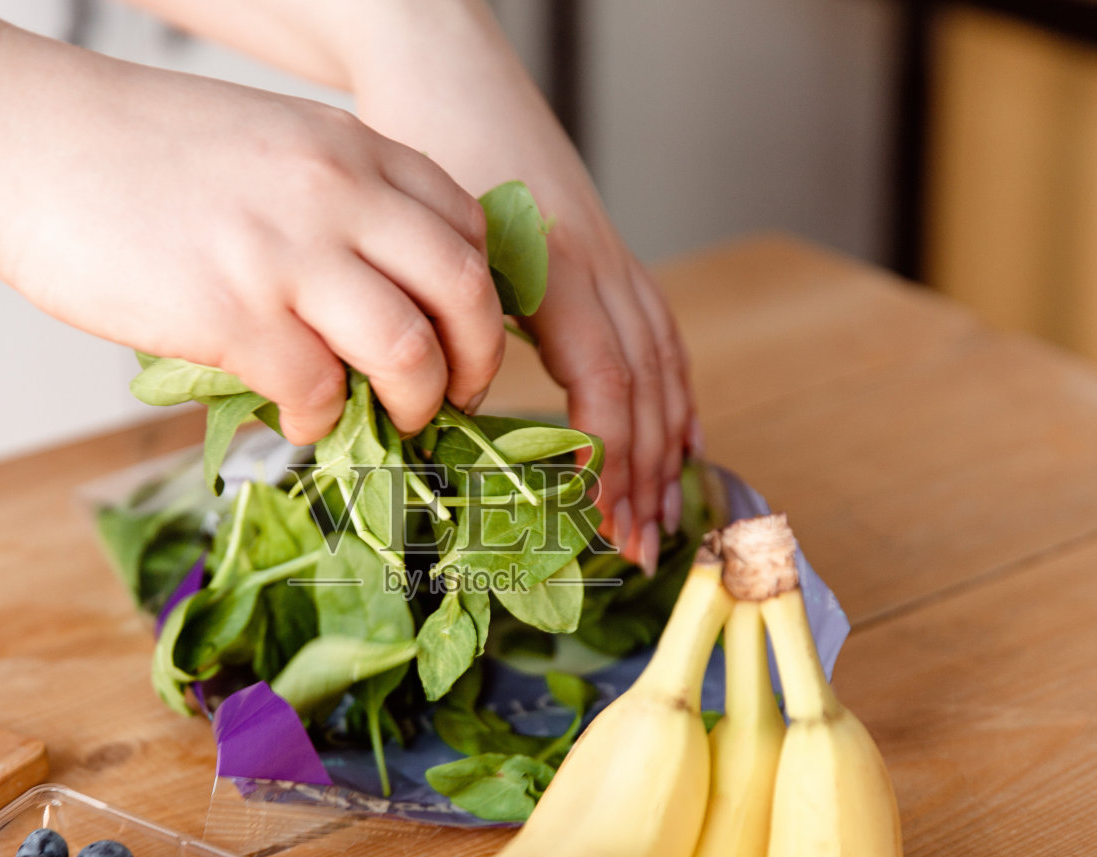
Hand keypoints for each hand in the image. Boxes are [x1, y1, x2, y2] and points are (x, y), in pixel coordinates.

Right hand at [0, 39, 504, 443]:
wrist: (23, 139)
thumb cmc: (130, 149)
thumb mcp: (265, 144)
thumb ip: (330, 204)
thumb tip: (367, 296)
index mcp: (351, 148)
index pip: (468, 228)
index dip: (481, 297)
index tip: (464, 338)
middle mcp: (338, 194)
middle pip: (465, 292)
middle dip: (477, 361)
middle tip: (455, 397)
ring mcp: (290, 255)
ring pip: (411, 350)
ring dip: (414, 403)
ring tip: (390, 422)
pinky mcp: (234, 314)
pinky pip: (320, 391)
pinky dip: (324, 421)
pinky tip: (301, 420)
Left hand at [315, 2, 694, 571]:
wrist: (445, 67)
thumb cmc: (422, 142)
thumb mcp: (422, 237)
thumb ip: (438, 320)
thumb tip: (427, 422)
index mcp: (557, 267)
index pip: (606, 381)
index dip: (604, 456)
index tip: (592, 515)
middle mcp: (600, 267)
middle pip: (647, 386)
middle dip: (643, 475)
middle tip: (632, 550)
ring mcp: (614, 259)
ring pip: (664, 367)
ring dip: (664, 450)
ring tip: (658, 520)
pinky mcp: (610, 258)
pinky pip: (660, 338)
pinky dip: (674, 399)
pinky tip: (674, 442)